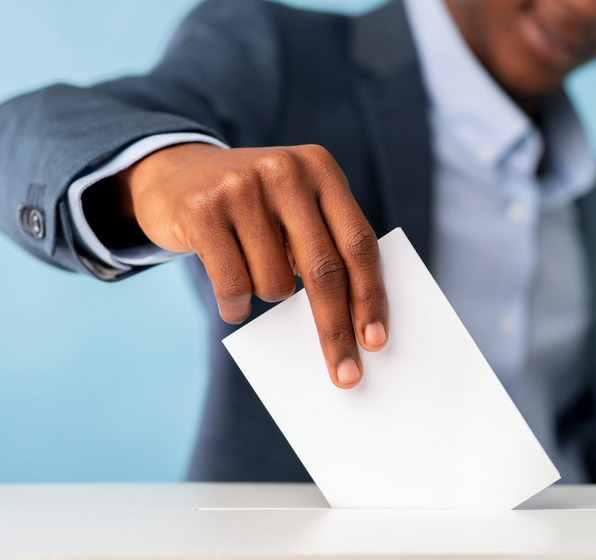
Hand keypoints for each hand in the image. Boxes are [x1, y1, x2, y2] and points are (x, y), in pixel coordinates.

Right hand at [115, 143, 386, 388]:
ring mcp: (242, 188)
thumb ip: (325, 244)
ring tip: (255, 274)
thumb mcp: (297, 205)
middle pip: (325, 269)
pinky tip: (233, 301)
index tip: (377, 342)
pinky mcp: (203, 211)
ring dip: (269, 297)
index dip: (371, 296)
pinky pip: (233, 285)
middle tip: (346, 374)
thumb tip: (353, 326)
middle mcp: (286, 172)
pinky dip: (235, 307)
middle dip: (335, 330)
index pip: (358, 243)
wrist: (175, 171)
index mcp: (321, 169)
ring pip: (276, 283)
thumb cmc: (256, 206)